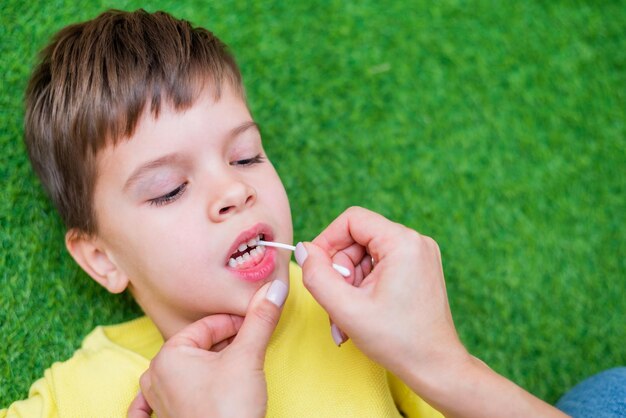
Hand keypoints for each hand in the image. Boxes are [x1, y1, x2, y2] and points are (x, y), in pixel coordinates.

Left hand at [127, 279, 287, 417]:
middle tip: (251, 345)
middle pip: (198, 346)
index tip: (256, 324)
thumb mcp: (248, 357)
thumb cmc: (230, 410)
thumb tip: (274, 287)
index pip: (208, 326)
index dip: (236, 322)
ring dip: (204, 365)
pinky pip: (153, 404)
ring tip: (231, 367)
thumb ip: (260, 320)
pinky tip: (162, 398)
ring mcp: (159, 401)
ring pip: (183, 370)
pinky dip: (161, 397)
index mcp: (168, 355)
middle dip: (225, 343)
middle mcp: (156, 376)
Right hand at [295, 206, 465, 380]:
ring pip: (365, 256)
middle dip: (340, 270)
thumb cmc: (399, 341)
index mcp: (403, 243)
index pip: (352, 220)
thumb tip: (303, 250)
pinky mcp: (418, 269)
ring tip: (348, 317)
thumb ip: (317, 276)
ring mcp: (419, 255)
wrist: (436, 367)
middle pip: (357, 239)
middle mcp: (415, 242)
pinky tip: (361, 313)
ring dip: (349, 284)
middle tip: (336, 301)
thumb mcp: (347, 309)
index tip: (317, 268)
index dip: (327, 241)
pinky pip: (379, 267)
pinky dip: (364, 287)